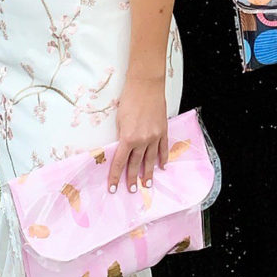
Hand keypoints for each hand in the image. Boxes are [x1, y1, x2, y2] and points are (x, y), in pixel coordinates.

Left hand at [108, 76, 167, 193]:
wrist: (146, 85)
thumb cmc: (129, 99)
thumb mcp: (119, 120)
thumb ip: (122, 136)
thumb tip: (124, 148)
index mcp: (128, 138)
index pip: (120, 162)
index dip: (115, 177)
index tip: (113, 188)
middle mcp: (142, 140)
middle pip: (136, 164)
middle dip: (132, 179)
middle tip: (131, 190)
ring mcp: (154, 136)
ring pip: (151, 160)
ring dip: (148, 173)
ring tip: (147, 185)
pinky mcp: (163, 130)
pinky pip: (163, 148)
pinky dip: (163, 158)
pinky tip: (162, 166)